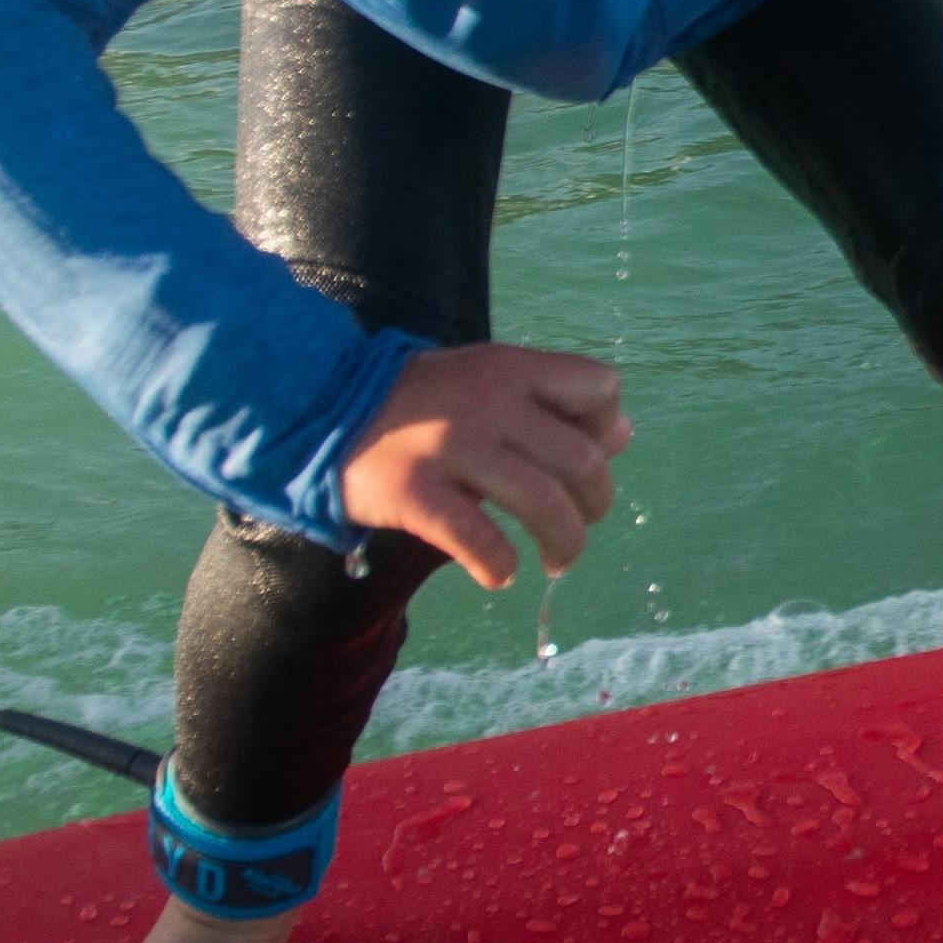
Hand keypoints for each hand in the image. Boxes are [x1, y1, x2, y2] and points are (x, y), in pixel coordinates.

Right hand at [337, 340, 630, 590]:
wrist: (320, 407)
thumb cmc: (417, 401)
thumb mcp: (488, 380)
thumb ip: (552, 403)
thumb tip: (622, 434)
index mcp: (510, 369)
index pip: (599, 389)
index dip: (606, 429)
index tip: (586, 459)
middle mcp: (488, 402)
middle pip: (580, 461)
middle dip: (595, 506)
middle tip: (578, 529)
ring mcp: (450, 446)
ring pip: (542, 503)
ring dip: (564, 544)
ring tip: (556, 562)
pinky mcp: (414, 492)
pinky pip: (478, 539)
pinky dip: (500, 565)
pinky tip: (499, 573)